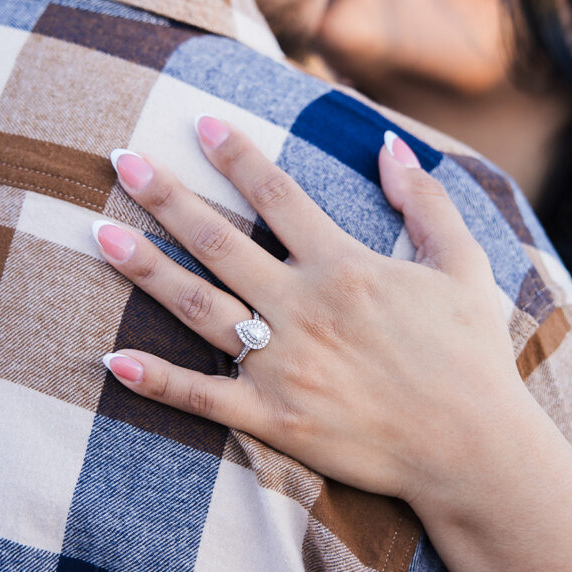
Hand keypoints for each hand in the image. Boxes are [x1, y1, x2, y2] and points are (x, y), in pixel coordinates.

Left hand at [96, 117, 532, 515]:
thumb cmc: (472, 356)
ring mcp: (283, 364)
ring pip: (199, 307)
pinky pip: (203, 397)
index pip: (277, 197)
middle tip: (121, 161)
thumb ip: (426, 202)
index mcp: (344, 266)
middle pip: (220, 242)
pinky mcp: (274, 418)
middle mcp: (304, 307)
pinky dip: (157, 381)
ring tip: (99, 233)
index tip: (198, 122)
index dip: (236, 155)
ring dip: (146, 269)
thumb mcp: (463, 265)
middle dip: (167, 196)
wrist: (473, 448)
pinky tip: (112, 361)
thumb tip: (391, 145)